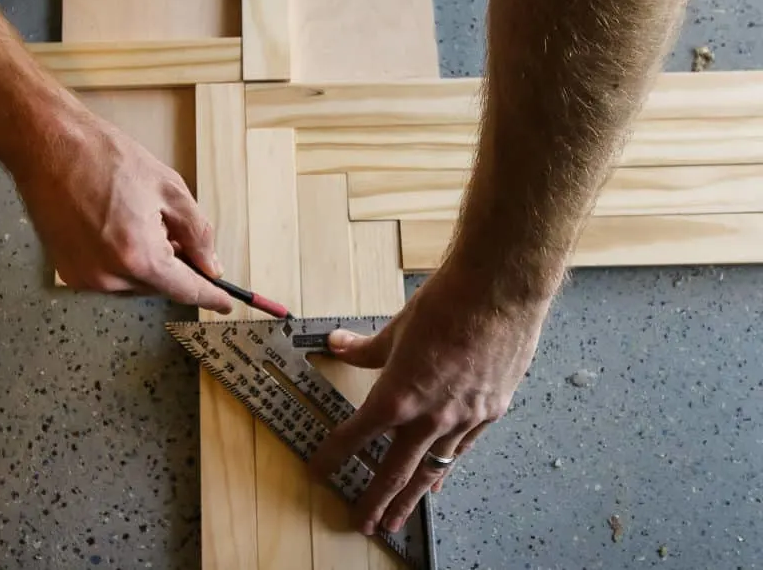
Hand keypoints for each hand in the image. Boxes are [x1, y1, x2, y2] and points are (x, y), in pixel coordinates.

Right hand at [9, 93, 231, 313]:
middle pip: (160, 286)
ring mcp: (85, 278)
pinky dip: (122, 260)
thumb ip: (197, 234)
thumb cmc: (105, 158)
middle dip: (174, 265)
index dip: (210, 297)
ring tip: (138, 218)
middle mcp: (110, 277)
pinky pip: (110, 276)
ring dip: (146, 261)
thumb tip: (212, 266)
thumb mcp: (169, 189)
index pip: (185, 290)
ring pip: (135, 282)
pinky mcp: (68, 272)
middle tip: (173, 229)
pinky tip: (117, 226)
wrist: (48, 146)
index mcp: (139, 257)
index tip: (225, 303)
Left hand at [308, 263, 551, 534]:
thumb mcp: (395, 329)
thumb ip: (365, 349)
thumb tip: (337, 346)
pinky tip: (439, 480)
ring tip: (397, 519)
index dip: (333, 456)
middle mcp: (428, 417)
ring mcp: (462, 419)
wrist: (498, 294)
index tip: (320, 469)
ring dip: (411, 498)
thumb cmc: (445, 305)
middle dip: (375, 502)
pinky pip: (461, 451)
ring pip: (431, 471)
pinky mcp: (489, 412)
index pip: (355, 436)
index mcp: (396, 396)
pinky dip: (445, 469)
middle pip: (394, 472)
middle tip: (363, 524)